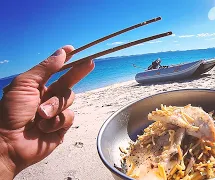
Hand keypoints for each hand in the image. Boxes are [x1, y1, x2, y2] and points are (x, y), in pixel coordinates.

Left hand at [0, 45, 93, 178]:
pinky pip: (69, 117)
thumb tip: (61, 53)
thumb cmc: (11, 113)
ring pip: (69, 100)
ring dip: (55, 106)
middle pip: (69, 82)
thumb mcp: (24, 85)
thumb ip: (45, 69)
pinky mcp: (61, 126)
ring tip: (40, 115)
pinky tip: (44, 127)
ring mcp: (56, 112)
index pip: (55, 70)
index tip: (73, 50)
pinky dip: (57, 121)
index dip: (65, 61)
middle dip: (78, 72)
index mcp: (37, 86)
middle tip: (90, 62)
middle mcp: (48, 97)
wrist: (9, 143)